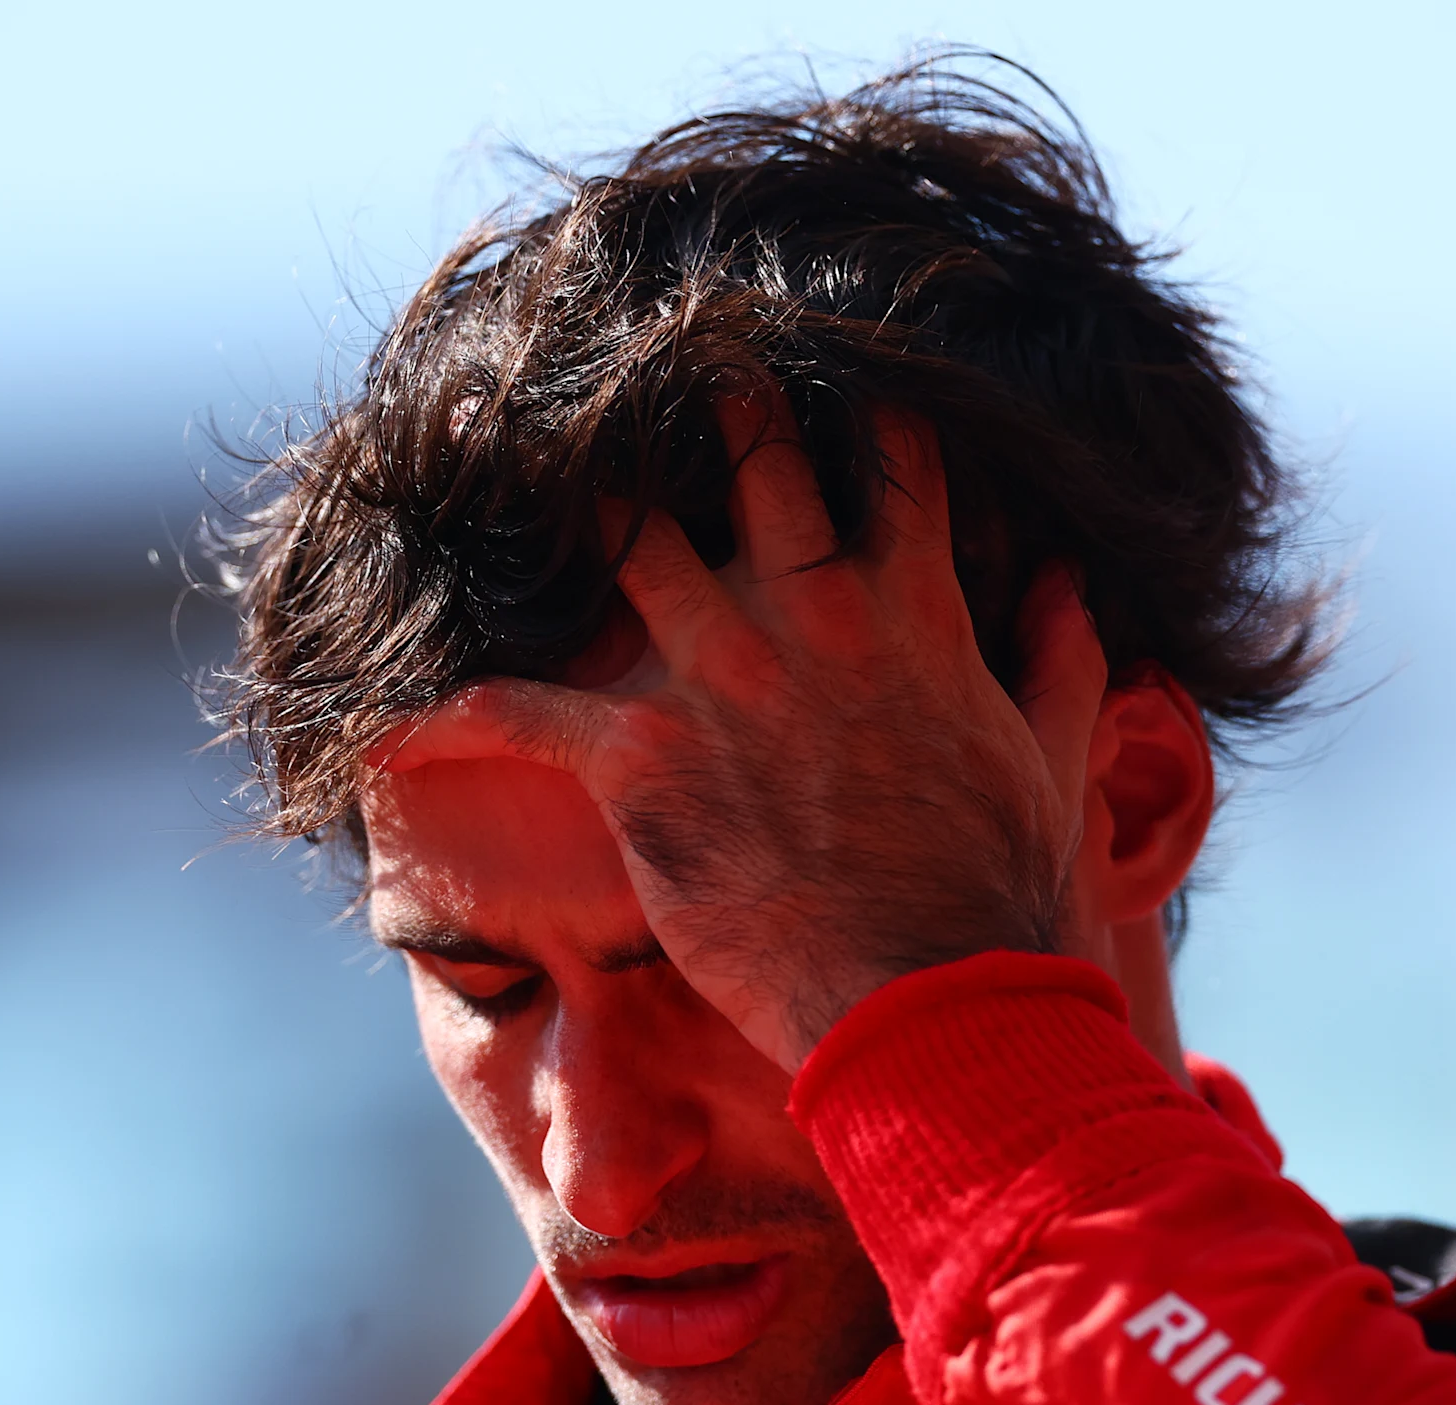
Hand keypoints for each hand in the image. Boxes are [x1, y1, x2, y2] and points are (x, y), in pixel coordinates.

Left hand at [379, 390, 1112, 1069]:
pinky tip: (386, 723)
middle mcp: (812, 616)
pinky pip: (518, 711)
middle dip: (705, 396)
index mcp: (915, 609)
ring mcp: (720, 677)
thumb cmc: (996, 895)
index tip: (812, 351)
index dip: (850, 391)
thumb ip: (1063, 660)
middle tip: (656, 349)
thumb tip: (1070, 581)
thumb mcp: (1053, 763)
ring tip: (518, 449)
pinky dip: (445, 717)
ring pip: (627, 539)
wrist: (931, 1003)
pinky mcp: (641, 759)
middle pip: (750, 456)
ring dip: (577, 502)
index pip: (890, 456)